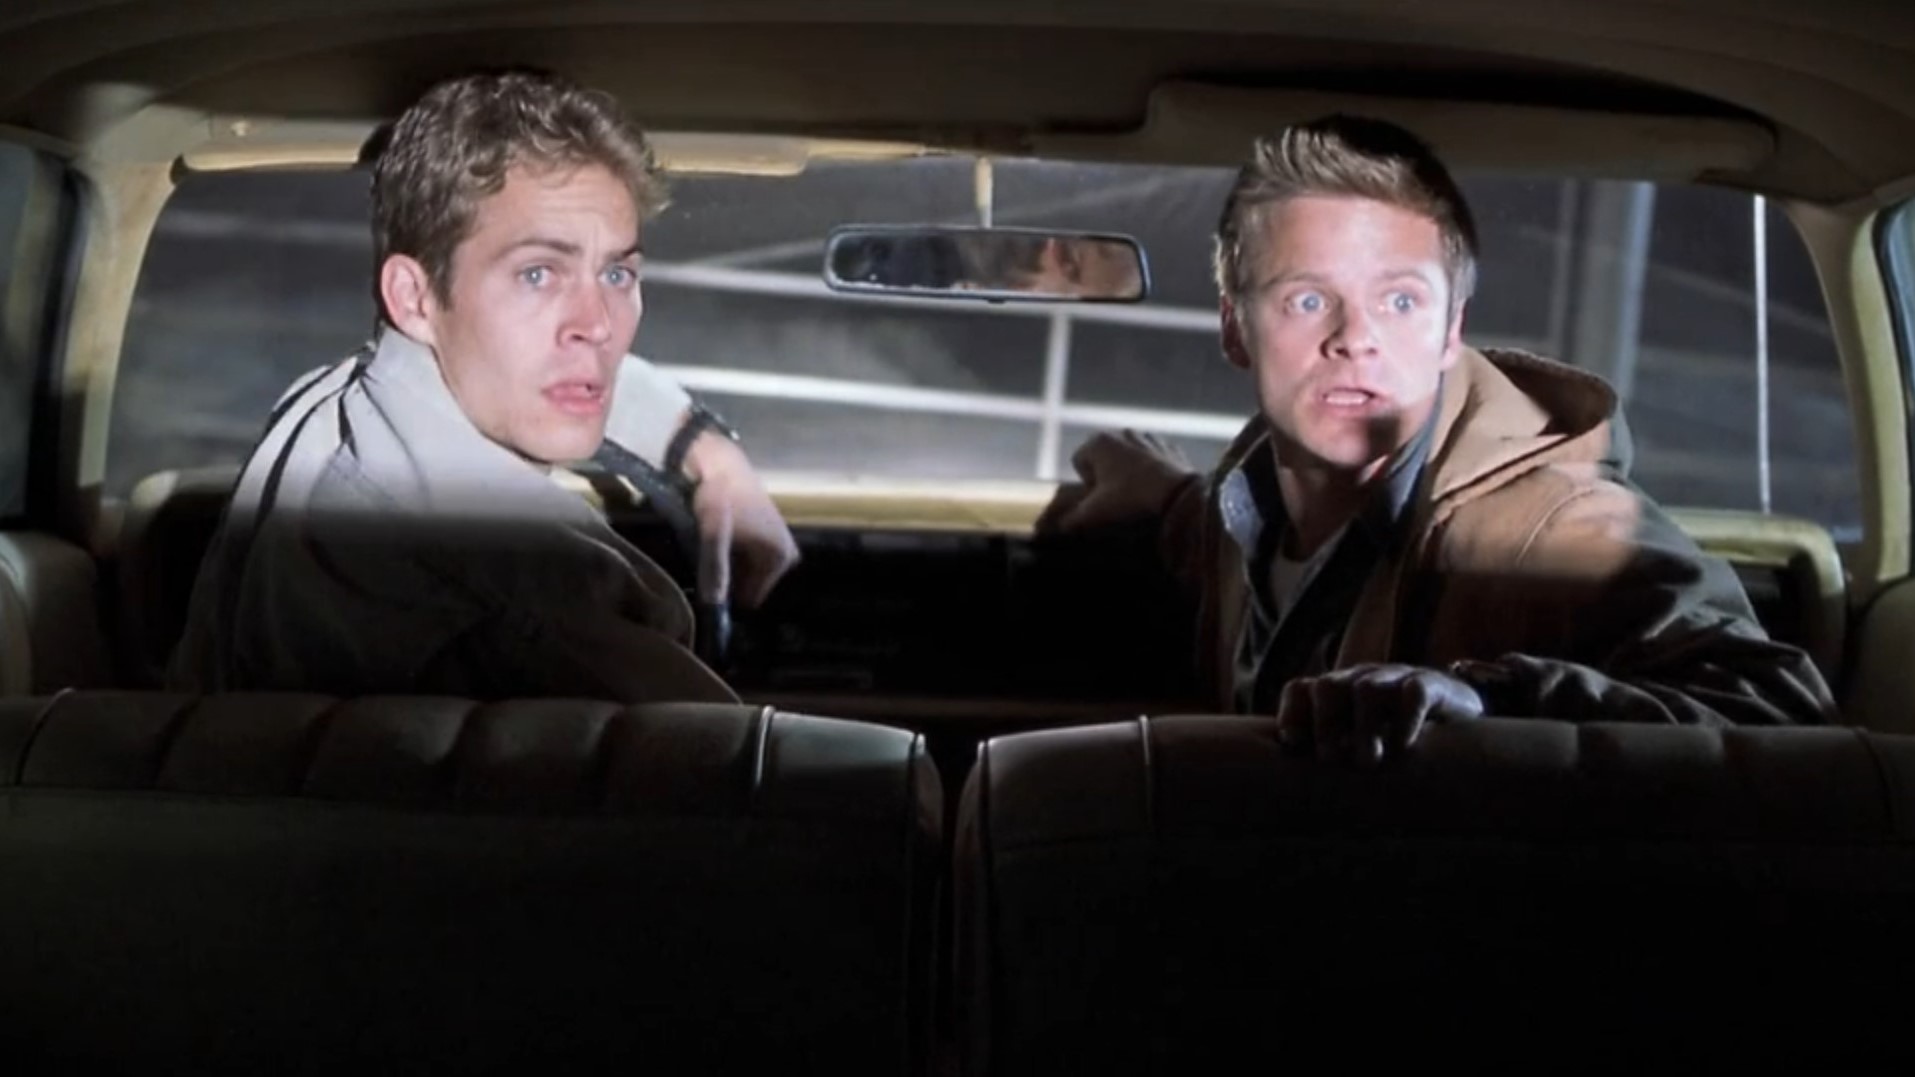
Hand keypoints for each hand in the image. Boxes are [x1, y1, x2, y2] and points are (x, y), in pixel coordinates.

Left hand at [682, 432, 798, 607]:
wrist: (720, 462)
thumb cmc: (719, 497)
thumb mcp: (714, 535)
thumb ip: (715, 570)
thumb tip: (714, 606)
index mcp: (779, 558)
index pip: (750, 598)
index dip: (726, 593)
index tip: (707, 577)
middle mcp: (787, 555)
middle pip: (748, 585)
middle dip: (727, 577)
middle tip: (706, 557)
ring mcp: (780, 544)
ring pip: (746, 571)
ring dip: (727, 564)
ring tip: (711, 546)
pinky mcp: (770, 534)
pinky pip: (748, 558)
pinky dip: (732, 553)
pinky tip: (719, 538)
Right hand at [1035, 430, 1194, 534]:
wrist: (1177, 496)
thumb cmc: (1130, 498)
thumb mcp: (1095, 512)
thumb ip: (1072, 519)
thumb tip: (1061, 526)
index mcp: (1098, 441)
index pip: (1078, 461)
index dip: (1085, 482)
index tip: (1098, 497)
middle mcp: (1121, 432)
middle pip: (1103, 457)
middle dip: (1105, 474)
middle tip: (1115, 498)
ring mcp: (1148, 437)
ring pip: (1128, 456)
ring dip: (1128, 471)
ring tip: (1136, 494)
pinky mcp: (1169, 447)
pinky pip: (1152, 458)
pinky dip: (1151, 470)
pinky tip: (1155, 488)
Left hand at [1276, 664, 1484, 765]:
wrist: (1459, 718)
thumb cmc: (1396, 740)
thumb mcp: (1358, 745)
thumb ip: (1331, 757)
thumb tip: (1295, 795)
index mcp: (1337, 695)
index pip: (1300, 690)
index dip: (1291, 714)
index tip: (1292, 744)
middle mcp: (1360, 682)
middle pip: (1327, 686)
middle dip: (1324, 724)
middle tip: (1332, 759)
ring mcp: (1395, 681)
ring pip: (1366, 688)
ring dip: (1362, 728)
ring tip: (1368, 763)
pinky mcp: (1432, 685)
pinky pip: (1414, 692)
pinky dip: (1406, 720)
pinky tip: (1403, 748)